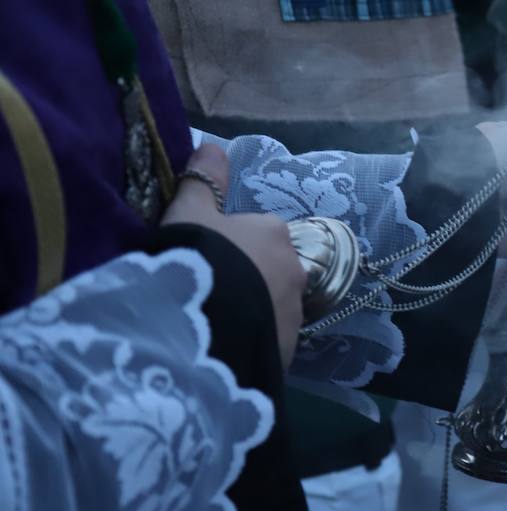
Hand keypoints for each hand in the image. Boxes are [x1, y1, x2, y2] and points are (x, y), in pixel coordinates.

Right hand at [161, 144, 305, 366]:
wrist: (205, 325)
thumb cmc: (197, 258)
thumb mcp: (189, 213)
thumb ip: (202, 180)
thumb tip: (213, 145)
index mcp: (274, 233)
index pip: (256, 232)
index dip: (229, 243)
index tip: (206, 257)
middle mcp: (296, 270)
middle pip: (269, 268)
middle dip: (246, 276)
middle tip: (209, 289)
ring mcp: (296, 312)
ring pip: (271, 303)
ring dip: (251, 308)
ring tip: (215, 320)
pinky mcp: (289, 348)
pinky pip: (268, 335)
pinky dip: (252, 335)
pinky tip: (225, 342)